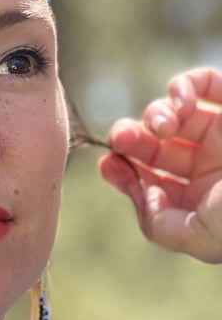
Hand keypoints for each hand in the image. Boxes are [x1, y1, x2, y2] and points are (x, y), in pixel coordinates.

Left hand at [99, 68, 221, 261]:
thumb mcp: (199, 237)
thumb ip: (159, 223)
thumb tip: (140, 191)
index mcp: (203, 200)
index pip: (152, 182)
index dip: (124, 172)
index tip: (107, 164)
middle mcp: (212, 166)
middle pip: (155, 146)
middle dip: (132, 140)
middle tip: (122, 137)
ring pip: (172, 114)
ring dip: (154, 114)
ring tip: (162, 125)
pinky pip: (204, 82)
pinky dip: (184, 86)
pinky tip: (180, 102)